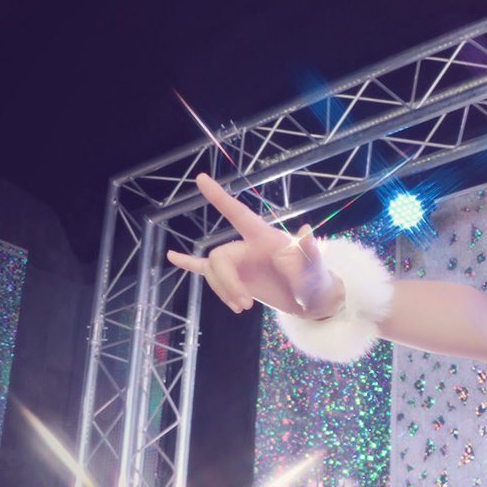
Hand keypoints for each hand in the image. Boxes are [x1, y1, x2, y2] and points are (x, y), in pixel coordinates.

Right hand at [166, 174, 343, 317]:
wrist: (312, 301)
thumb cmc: (315, 281)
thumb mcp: (315, 268)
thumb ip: (308, 251)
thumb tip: (307, 230)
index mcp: (264, 238)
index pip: (239, 214)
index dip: (220, 198)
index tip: (201, 179)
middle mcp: (248, 246)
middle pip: (218, 257)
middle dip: (226, 282)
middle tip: (245, 305)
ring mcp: (241, 262)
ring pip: (213, 270)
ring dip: (222, 291)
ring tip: (243, 307)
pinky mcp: (237, 278)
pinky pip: (206, 269)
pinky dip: (189, 264)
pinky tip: (171, 257)